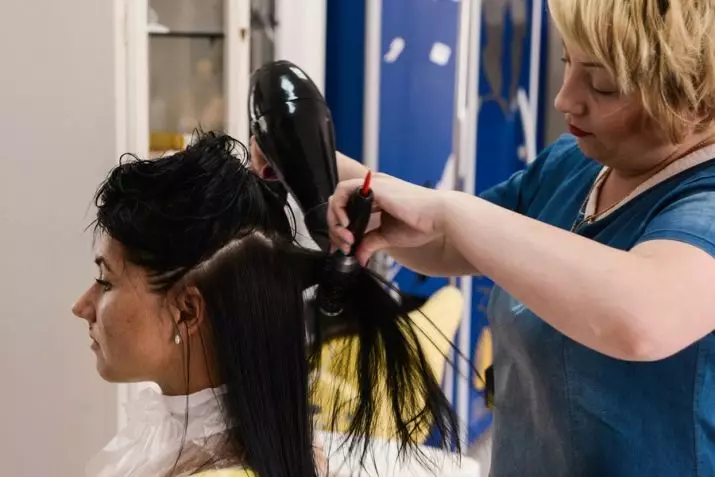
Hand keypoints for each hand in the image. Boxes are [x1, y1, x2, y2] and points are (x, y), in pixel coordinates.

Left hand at [327, 173, 445, 265]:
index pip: (348, 209)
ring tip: (346, 237)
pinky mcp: (372, 186)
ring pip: (337, 196)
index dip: (340, 228)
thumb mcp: (389, 236)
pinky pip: (343, 191)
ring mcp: (372, 185)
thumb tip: (359, 258)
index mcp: (377, 197)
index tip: (345, 246)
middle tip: (344, 245)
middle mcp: (372, 188)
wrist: (440, 217)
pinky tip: (346, 225)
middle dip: (335, 228)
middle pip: (340, 203)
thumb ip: (371, 243)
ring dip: (335, 219)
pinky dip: (338, 208)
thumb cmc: (422, 223)